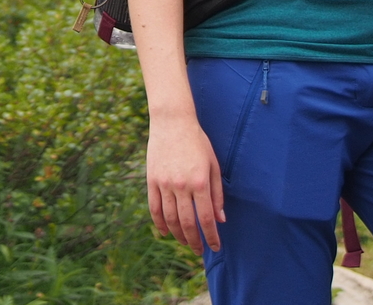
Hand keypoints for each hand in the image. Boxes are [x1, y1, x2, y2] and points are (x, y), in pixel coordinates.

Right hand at [146, 113, 224, 252]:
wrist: (172, 122)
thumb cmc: (198, 142)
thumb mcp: (213, 165)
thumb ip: (217, 194)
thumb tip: (220, 220)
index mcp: (200, 181)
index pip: (206, 218)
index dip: (211, 236)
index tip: (215, 247)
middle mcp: (181, 185)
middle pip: (187, 223)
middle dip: (194, 241)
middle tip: (199, 251)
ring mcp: (164, 183)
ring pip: (170, 219)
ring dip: (178, 235)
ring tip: (185, 242)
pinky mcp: (152, 180)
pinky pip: (154, 208)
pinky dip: (159, 223)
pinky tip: (165, 232)